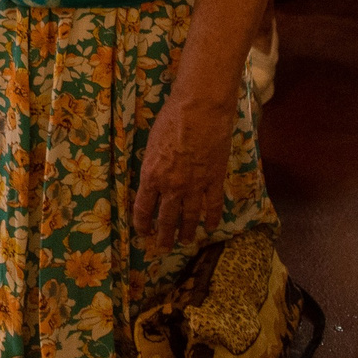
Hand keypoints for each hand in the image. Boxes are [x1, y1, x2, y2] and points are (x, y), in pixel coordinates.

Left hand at [133, 89, 234, 248]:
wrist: (200, 110)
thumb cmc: (171, 119)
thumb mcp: (151, 144)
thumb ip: (152, 165)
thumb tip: (152, 178)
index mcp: (151, 175)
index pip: (143, 208)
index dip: (142, 224)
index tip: (143, 232)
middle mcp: (172, 186)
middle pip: (167, 218)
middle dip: (164, 235)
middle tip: (163, 247)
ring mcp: (195, 185)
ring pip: (190, 216)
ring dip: (187, 232)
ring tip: (185, 242)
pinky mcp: (215, 180)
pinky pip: (213, 205)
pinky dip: (212, 219)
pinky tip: (211, 228)